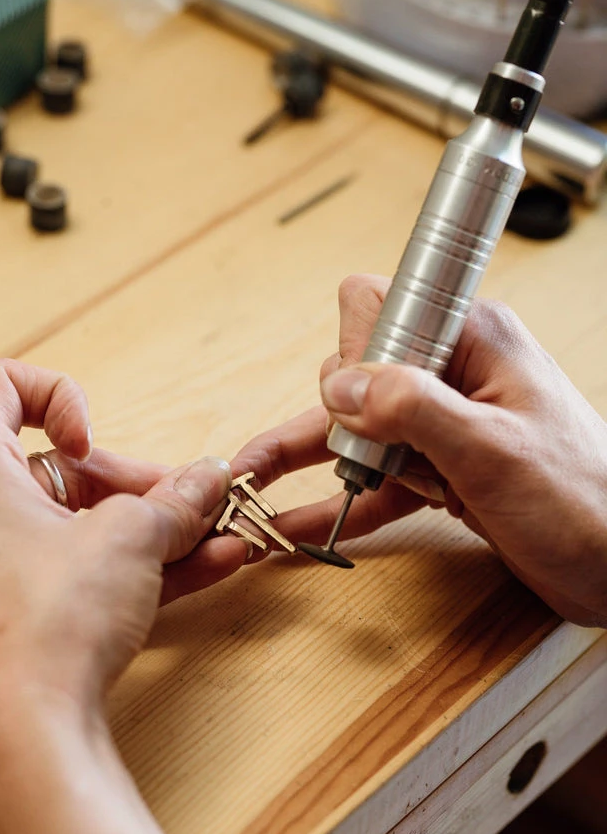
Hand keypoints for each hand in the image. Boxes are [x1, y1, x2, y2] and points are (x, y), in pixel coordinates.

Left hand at [0, 359, 249, 710]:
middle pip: (64, 469)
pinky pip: (84, 568)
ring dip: (156, 528)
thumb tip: (210, 478)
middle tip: (198, 501)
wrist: (27, 729)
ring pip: (83, 525)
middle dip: (141, 483)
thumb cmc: (52, 620)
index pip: (4, 386)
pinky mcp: (20, 609)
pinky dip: (137, 564)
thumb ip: (176, 498)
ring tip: (222, 534)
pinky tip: (208, 565)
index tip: (95, 442)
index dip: (63, 395)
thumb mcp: (132, 538)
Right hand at [233, 275, 606, 627]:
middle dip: (340, 418)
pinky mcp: (443, 470)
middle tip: (357, 458)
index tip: (359, 407)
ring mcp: (445, 424)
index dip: (357, 356)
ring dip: (316, 463)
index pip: (378, 309)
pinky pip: (376, 480)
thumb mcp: (493, 450)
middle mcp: (453, 374)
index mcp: (472, 339)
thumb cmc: (585, 500)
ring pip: (357, 430)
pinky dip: (338, 503)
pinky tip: (299, 524)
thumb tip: (340, 386)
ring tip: (258, 494)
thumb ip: (413, 408)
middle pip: (357, 372)